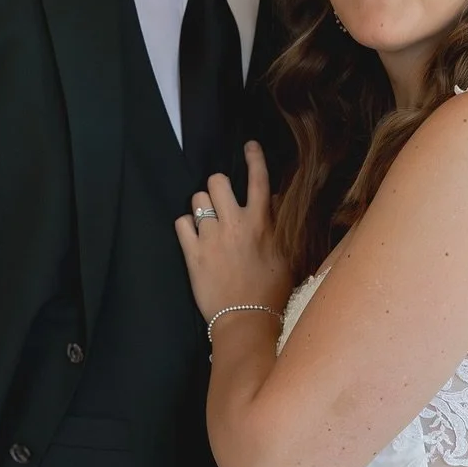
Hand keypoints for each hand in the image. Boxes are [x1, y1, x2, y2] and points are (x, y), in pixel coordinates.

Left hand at [175, 141, 291, 322]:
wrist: (246, 320)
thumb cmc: (272, 292)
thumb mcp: (286, 256)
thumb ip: (279, 226)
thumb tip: (273, 202)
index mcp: (261, 223)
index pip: (258, 179)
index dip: (254, 157)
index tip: (249, 146)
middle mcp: (234, 224)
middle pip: (217, 181)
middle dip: (218, 186)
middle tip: (221, 199)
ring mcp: (210, 238)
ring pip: (198, 199)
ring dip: (202, 205)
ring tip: (207, 220)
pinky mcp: (192, 254)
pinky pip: (181, 223)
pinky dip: (186, 226)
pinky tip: (193, 235)